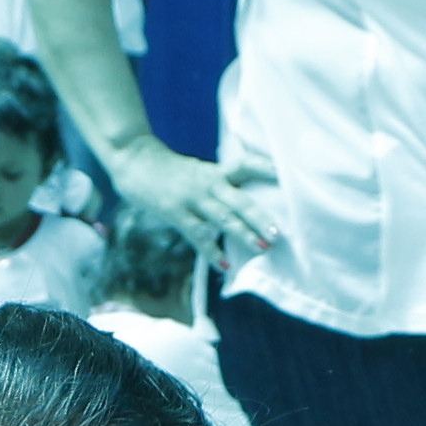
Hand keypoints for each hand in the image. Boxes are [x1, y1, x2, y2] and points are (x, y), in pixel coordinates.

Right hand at [103, 136, 281, 266]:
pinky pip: (198, 234)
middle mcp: (208, 183)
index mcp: (216, 171)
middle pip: (240, 200)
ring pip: (223, 218)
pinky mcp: (175, 212)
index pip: (248, 166)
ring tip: (262, 248)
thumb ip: (218, 185)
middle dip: (260, 218)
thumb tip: (241, 207)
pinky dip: (211, 251)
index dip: (269, 170)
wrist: (134, 160)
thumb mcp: (197, 171)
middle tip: (279, 234)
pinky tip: (223, 265)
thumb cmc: (168, 170)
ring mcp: (192, 198)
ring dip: (243, 234)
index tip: (291, 177)